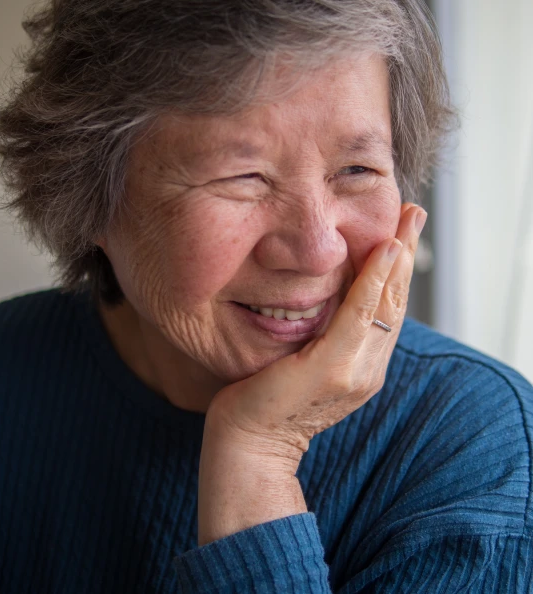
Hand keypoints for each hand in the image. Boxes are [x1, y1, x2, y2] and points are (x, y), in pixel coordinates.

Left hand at [205, 203, 426, 463]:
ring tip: (405, 222)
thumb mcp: (302, 363)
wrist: (248, 448)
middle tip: (413, 213)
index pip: (387, 310)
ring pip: (385, 303)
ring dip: (397, 258)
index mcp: (362, 367)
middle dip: (406, 253)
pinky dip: (373, 280)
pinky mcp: (332, 368)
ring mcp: (354, 371)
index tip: (402, 233)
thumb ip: (320, 337)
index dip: (398, 270)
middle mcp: (367, 369)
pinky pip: (359, 315)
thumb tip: (319, 299)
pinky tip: (382, 249)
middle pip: (395, 301)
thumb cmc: (265, 402)